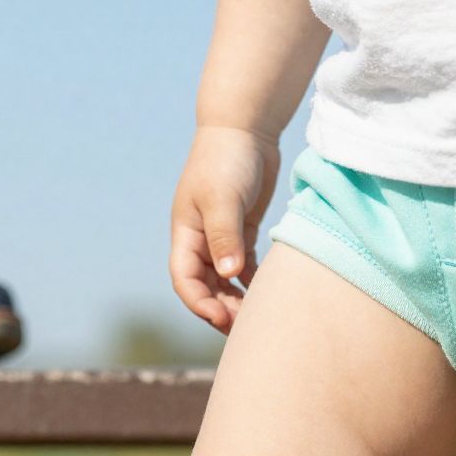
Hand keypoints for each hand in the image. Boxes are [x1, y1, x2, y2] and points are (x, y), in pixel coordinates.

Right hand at [170, 125, 277, 330]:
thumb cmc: (227, 159)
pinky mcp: (243, 230)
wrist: (245, 127)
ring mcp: (221, 236)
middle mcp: (200, 239)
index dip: (200, 303)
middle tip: (246, 328)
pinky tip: (269, 295)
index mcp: (186, 233)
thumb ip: (225, 236)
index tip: (222, 318)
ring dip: (237, 300)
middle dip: (221, 309)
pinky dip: (253, 282)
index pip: (185, 279)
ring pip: (225, 281)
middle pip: (205, 287)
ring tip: (258, 318)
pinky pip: (244, 267)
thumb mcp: (223, 198)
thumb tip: (228, 273)